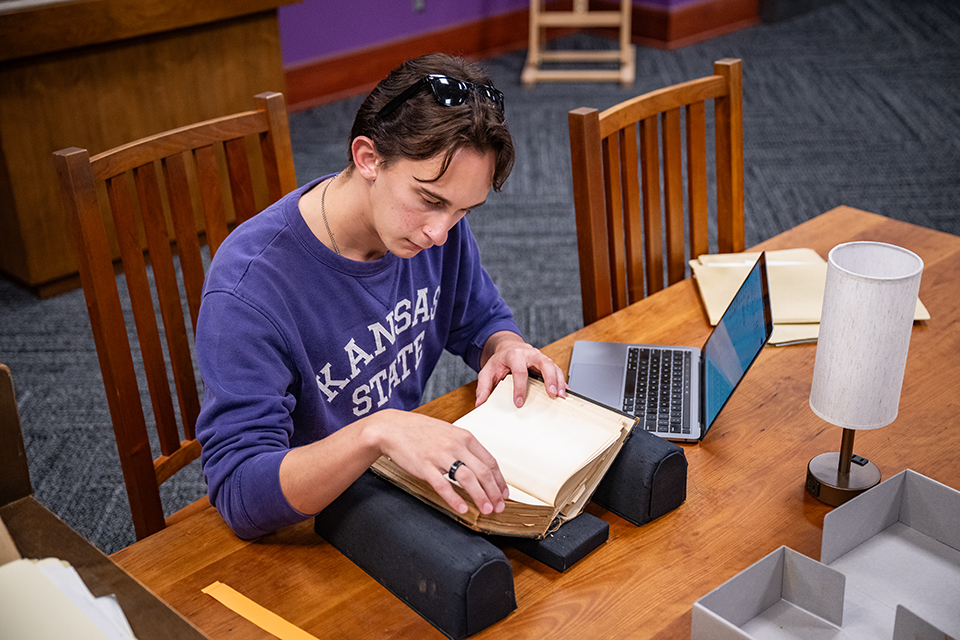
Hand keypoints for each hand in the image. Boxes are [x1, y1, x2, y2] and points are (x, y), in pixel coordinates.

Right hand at [371, 410, 509, 515]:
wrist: (393, 428)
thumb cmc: (420, 431)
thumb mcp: (449, 433)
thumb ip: (465, 447)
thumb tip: (481, 466)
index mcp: (465, 436)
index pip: (490, 461)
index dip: (499, 480)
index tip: (503, 494)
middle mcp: (455, 445)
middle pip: (482, 472)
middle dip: (494, 492)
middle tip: (499, 507)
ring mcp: (440, 455)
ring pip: (467, 479)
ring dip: (480, 496)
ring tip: (486, 509)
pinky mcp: (425, 466)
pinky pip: (443, 485)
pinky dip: (455, 499)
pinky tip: (463, 508)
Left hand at [475, 331, 566, 407]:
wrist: (508, 348)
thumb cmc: (500, 361)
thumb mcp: (487, 371)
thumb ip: (483, 386)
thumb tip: (480, 403)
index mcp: (514, 355)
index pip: (519, 370)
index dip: (520, 387)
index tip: (519, 402)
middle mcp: (530, 354)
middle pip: (544, 363)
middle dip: (549, 378)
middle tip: (551, 393)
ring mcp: (541, 358)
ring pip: (554, 366)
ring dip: (559, 382)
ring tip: (560, 396)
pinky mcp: (547, 364)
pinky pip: (558, 371)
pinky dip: (562, 382)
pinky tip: (565, 393)